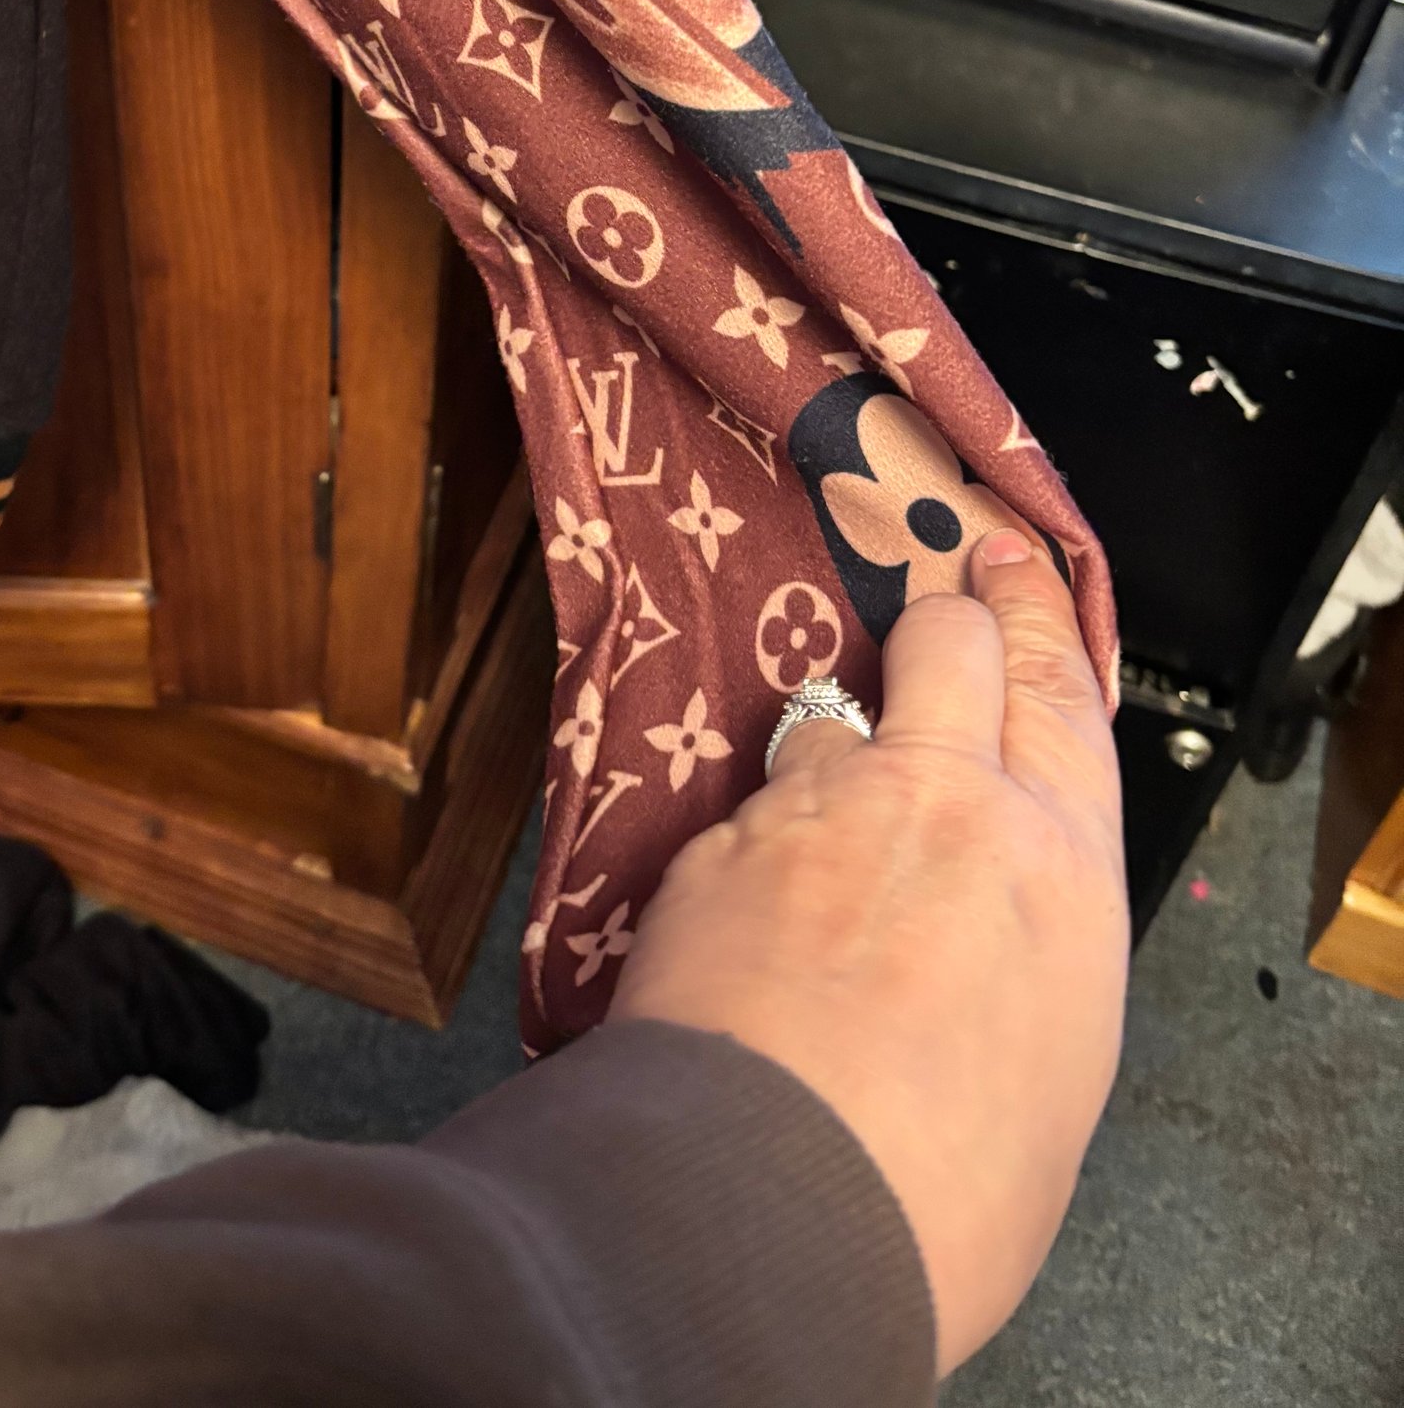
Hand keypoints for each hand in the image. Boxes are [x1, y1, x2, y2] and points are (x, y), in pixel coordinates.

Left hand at [613, 525, 1127, 1376]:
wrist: (772, 1205)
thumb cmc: (943, 1188)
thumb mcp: (1050, 1076)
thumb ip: (1026, 962)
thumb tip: (989, 951)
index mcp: (1054, 863)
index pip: (1057, 693)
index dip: (1036, 615)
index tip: (1012, 565)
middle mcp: (940, 803)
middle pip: (948, 645)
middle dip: (943, 617)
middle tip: (938, 607)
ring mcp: (814, 809)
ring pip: (826, 720)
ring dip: (832, 751)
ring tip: (826, 824)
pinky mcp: (713, 844)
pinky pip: (742, 815)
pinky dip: (749, 849)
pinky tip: (742, 923)